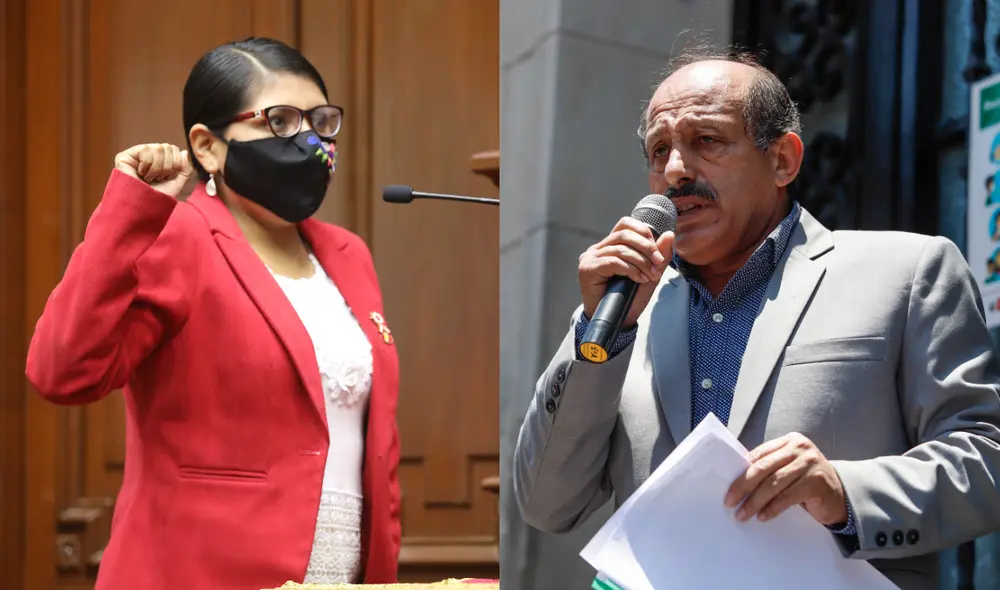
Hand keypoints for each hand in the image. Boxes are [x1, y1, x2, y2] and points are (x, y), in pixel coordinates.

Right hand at [114, 143, 193, 198]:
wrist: (144, 208)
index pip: (174, 149)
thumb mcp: (178, 183)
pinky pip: (145, 150)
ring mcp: (136, 154)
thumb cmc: (159, 197)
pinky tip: (140, 174)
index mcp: (160, 159)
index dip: (175, 164)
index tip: (166, 178)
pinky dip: (147, 165)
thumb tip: (184, 151)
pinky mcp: (124, 156)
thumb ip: (185, 168)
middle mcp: (149, 154)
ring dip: (157, 168)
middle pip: (168, 147)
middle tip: (157, 179)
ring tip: (148, 178)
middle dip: (167, 167)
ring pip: (158, 148)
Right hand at [578, 217, 673, 327]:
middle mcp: (597, 249)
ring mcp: (590, 258)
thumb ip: (659, 255)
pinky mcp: (587, 269)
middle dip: (647, 247)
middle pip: (625, 234)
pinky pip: (613, 261)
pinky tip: (638, 279)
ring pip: (621, 249)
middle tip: (658, 263)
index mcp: (610, 245)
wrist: (616, 321)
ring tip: (649, 275)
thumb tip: (669, 234)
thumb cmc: (630, 298)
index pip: (625, 224)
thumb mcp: (650, 273)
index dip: (643, 232)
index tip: (656, 251)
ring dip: (641, 262)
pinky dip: (630, 269)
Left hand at [724, 432, 847, 526]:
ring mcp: (810, 463)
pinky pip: (788, 496)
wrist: (840, 496)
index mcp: (788, 441)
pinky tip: (763, 516)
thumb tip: (736, 481)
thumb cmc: (806, 482)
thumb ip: (769, 468)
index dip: (740, 472)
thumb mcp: (788, 469)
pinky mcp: (817, 482)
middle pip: (763, 467)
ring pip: (774, 483)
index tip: (727, 488)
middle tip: (730, 501)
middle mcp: (799, 448)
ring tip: (744, 514)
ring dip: (755, 501)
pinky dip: (773, 508)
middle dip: (743, 486)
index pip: (758, 455)